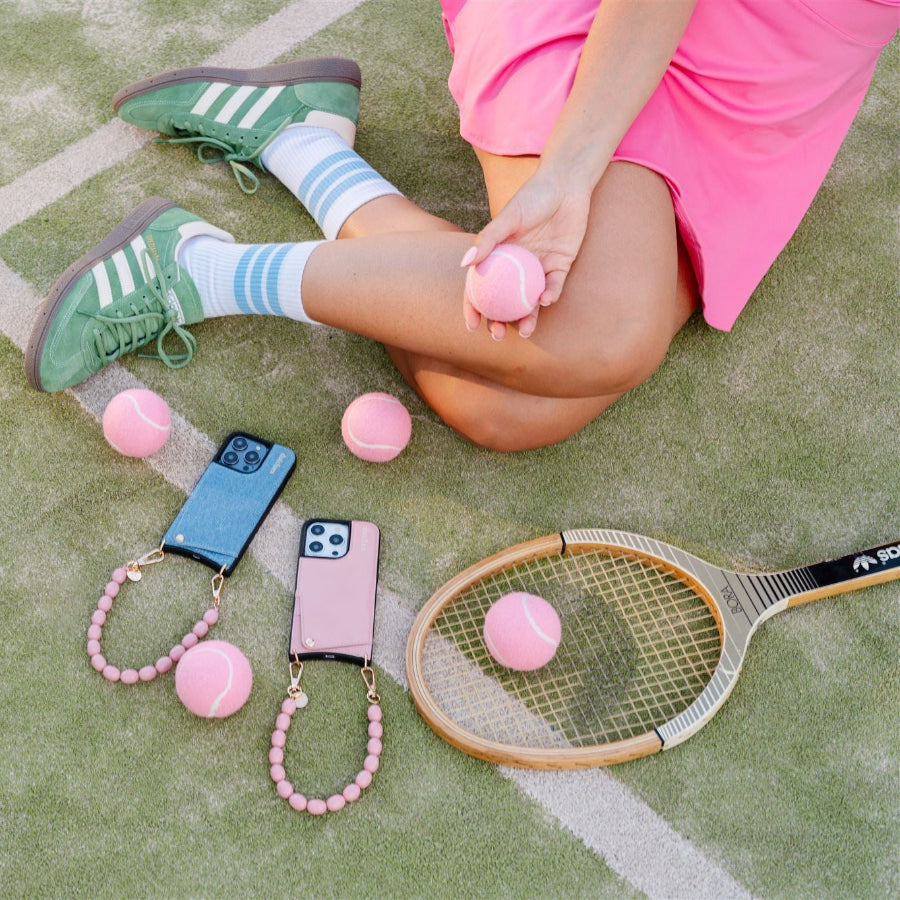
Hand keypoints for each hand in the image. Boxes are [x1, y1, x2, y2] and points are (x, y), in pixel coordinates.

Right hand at [462, 165, 593, 339]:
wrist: (567, 185)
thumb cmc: (533, 196)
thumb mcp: (508, 218)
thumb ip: (487, 240)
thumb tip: (464, 265)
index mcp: (498, 256)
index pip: (481, 287)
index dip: (474, 308)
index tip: (472, 326)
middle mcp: (517, 266)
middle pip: (505, 301)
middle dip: (500, 322)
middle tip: (498, 336)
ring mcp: (539, 268)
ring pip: (530, 300)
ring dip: (528, 318)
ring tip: (525, 331)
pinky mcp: (561, 265)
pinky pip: (554, 286)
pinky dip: (550, 295)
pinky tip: (545, 300)